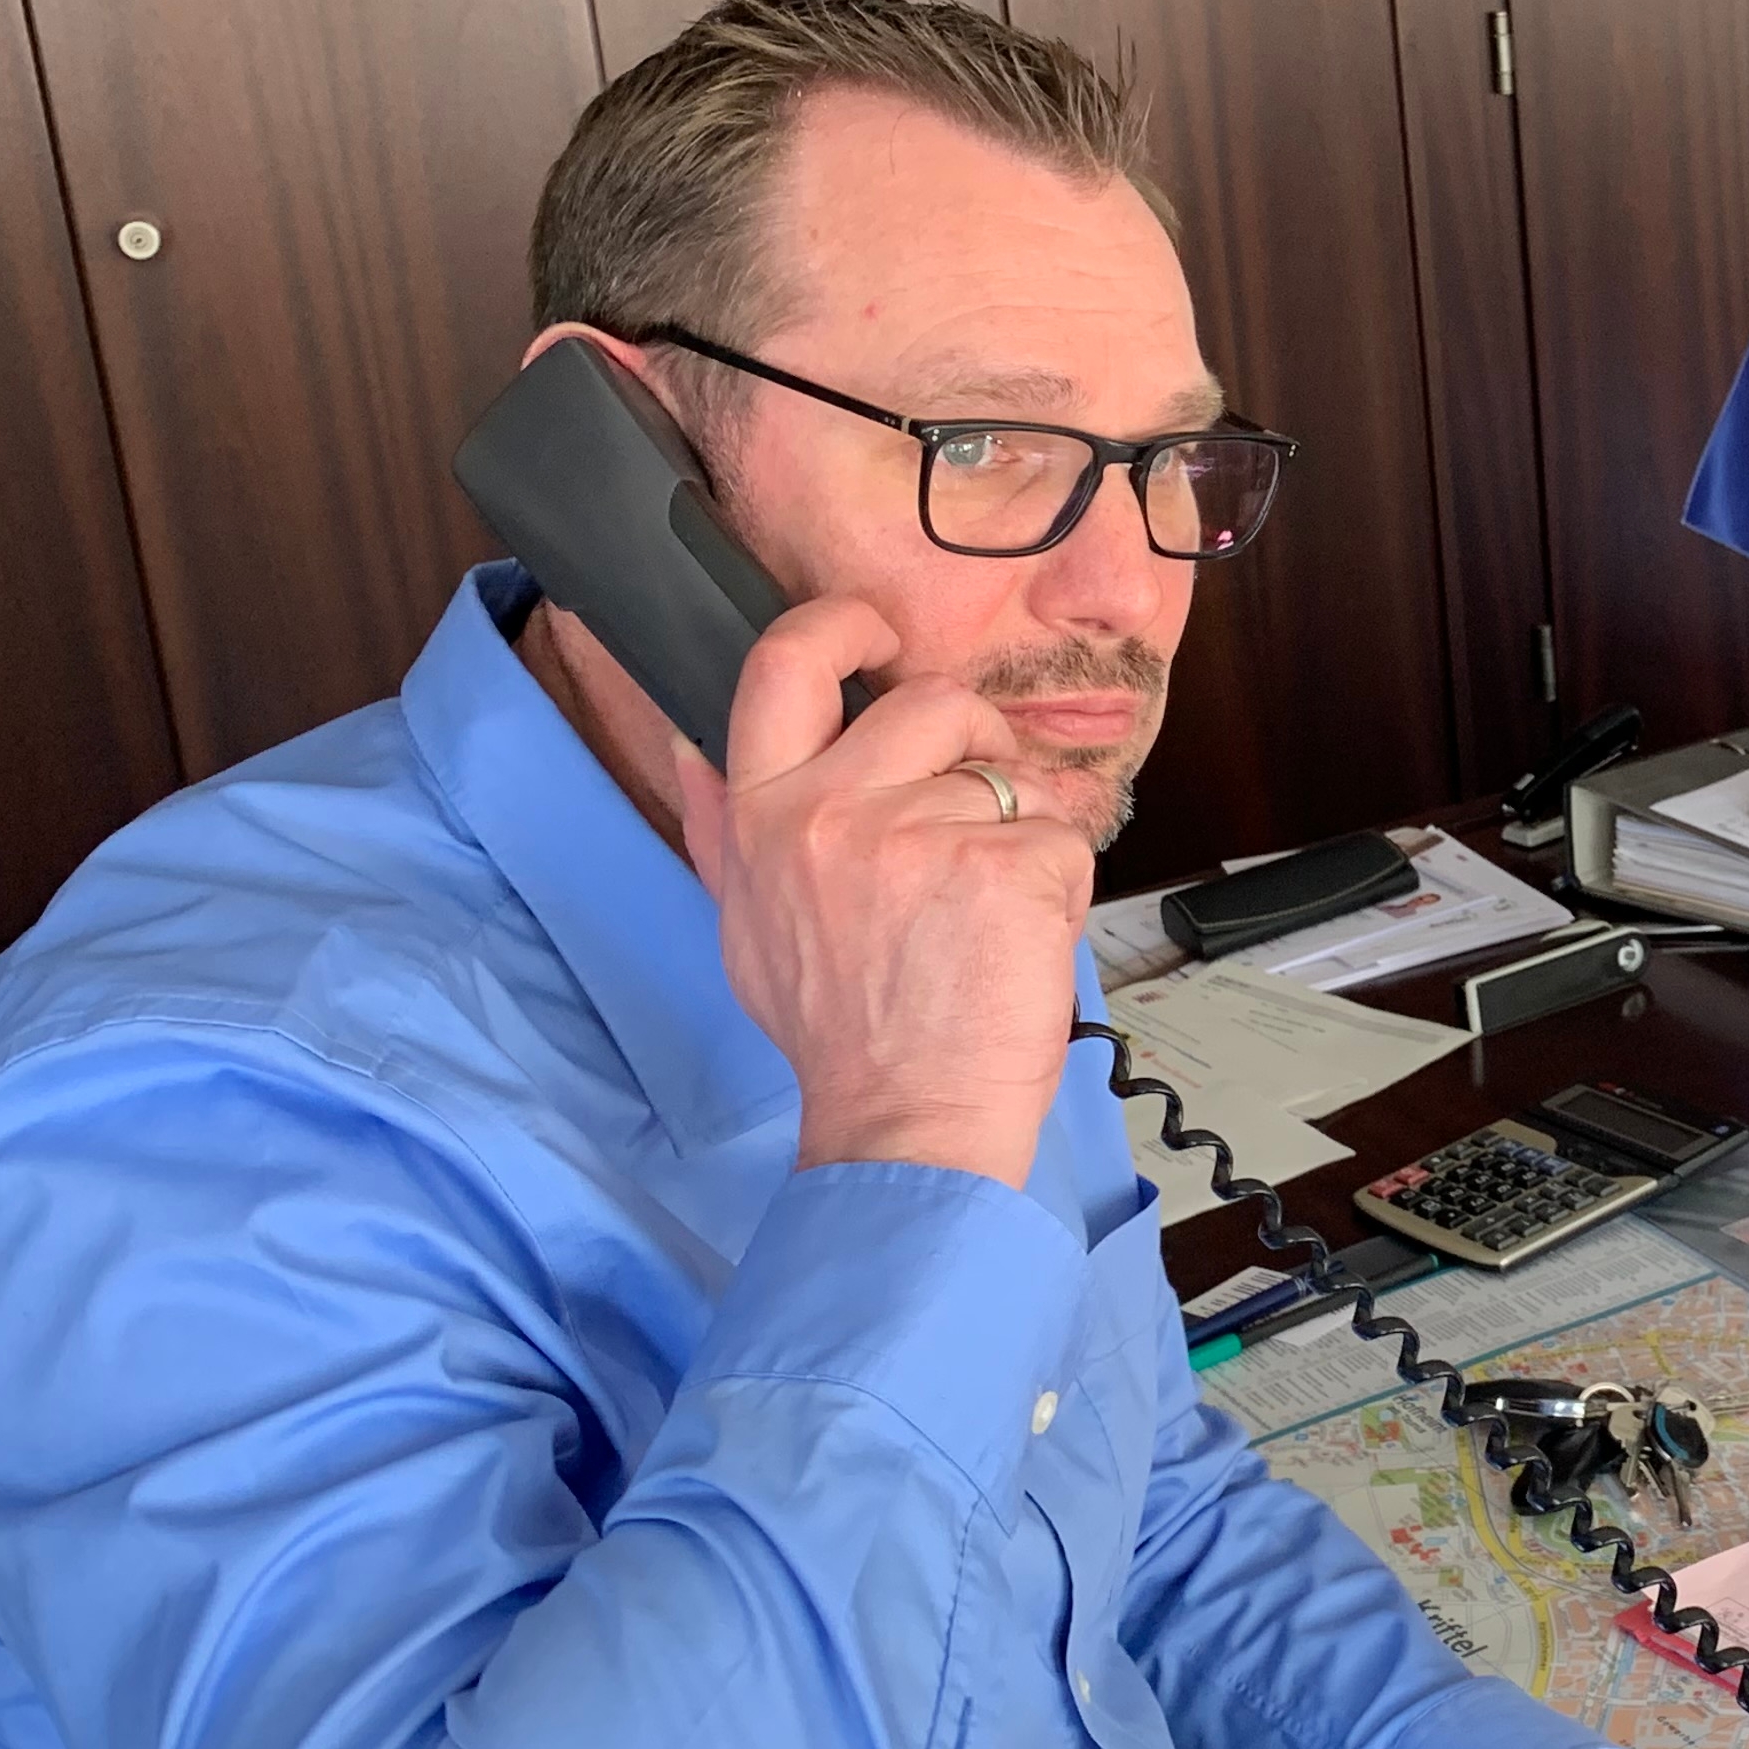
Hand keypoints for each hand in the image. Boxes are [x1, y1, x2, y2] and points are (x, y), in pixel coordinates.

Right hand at [675, 596, 1089, 1187]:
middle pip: (932, 702)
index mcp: (767, 815)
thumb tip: (687, 748)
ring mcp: (923, 838)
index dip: (839, 624)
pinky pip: (1062, 836)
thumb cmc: (839, 1032)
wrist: (905, 1124)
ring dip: (1020, 834)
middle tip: (983, 800)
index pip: (785, 665)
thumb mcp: (746, 927)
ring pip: (1009, 779)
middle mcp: (835, 812)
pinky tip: (1020, 941)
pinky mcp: (1007, 870)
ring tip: (987, 916)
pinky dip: (1062, 885)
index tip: (877, 631)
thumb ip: (722, 831)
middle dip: (975, 739)